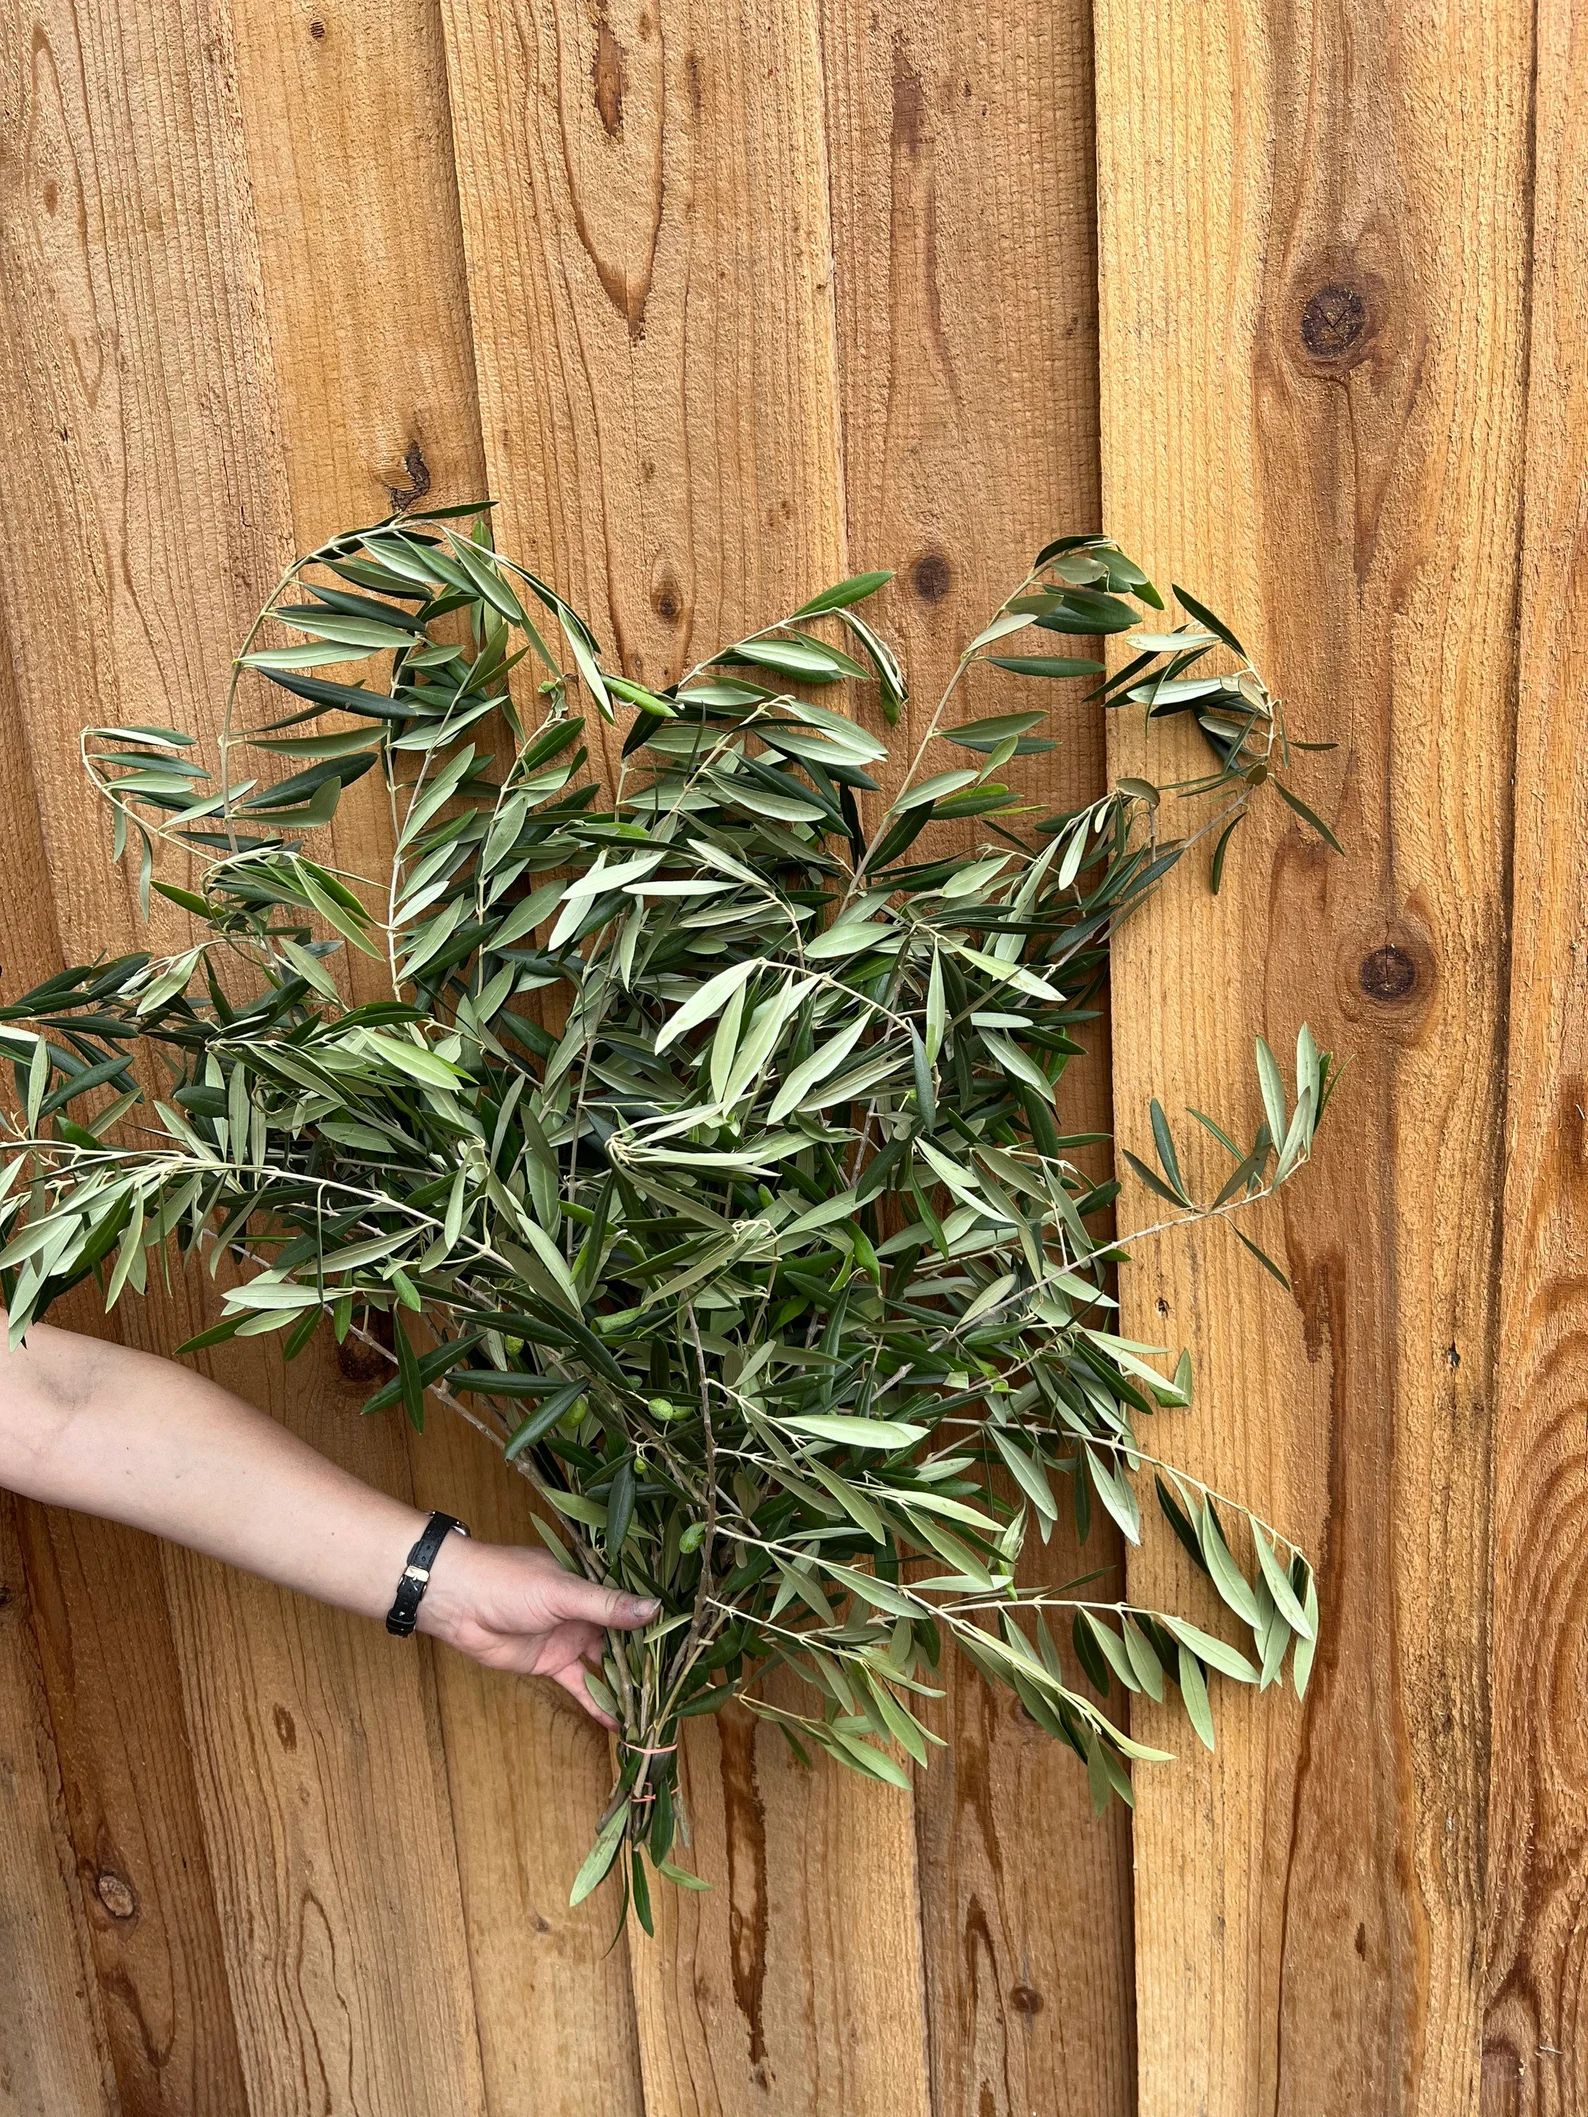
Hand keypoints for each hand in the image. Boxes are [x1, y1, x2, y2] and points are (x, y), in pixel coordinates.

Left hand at [418, 1535, 657, 1725]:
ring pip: (606, 1664)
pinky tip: (619, 1724)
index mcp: (593, 1581)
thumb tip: (655, 1609)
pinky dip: (598, 1704)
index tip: (690, 1641)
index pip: (634, 1602)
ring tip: (656, 1708)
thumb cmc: (510, 1582)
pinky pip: (581, 1686)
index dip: (659, 1621)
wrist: (458, 1604)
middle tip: (679, 1685)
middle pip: (625, 1637)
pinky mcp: (552, 1663)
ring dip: (626, 1685)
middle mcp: (587, 1610)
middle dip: (648, 1659)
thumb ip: (607, 1605)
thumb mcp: (564, 1592)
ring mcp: (571, 1638)